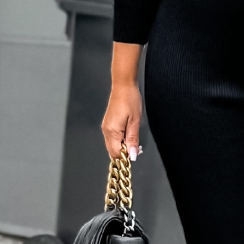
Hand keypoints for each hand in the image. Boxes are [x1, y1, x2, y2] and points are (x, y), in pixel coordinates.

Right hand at [101, 42, 143, 159]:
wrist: (123, 86)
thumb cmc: (130, 100)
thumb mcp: (135, 122)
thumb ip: (133, 140)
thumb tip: (132, 156)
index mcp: (112, 131)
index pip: (116, 153)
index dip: (126, 156)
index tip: (136, 152)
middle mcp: (106, 131)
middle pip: (113, 151)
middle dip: (124, 153)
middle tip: (137, 146)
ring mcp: (106, 128)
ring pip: (112, 145)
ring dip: (123, 146)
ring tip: (134, 138)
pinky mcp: (108, 124)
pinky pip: (112, 138)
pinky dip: (120, 140)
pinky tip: (129, 134)